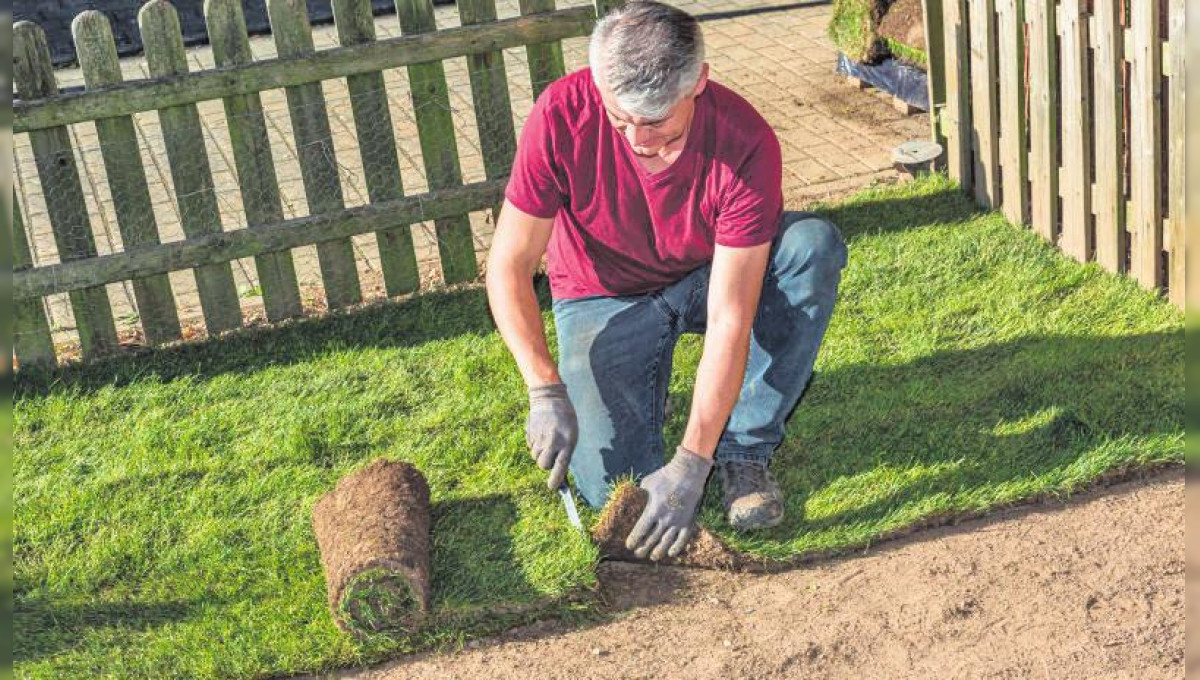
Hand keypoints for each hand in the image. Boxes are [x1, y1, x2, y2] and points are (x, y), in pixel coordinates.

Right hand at [526, 383, 577, 489]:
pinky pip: (530, 447)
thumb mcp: (572, 434)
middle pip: (543, 465)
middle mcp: (552, 441)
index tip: (552, 488)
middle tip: (550, 456)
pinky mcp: (530, 434)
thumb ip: (565, 451)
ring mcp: (540, 437)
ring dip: (540, 453)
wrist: (550, 398)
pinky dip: (535, 444)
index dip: (556, 479)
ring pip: (535, 456)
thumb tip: (558, 471)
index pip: (561, 466)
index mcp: (567, 442)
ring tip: (547, 440)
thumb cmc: (565, 418)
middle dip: (545, 465)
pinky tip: (541, 433)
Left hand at [625, 446, 712, 560]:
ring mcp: (678, 521)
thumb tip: (634, 500)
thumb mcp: (648, 483)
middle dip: (644, 548)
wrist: (688, 472)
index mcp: (653, 509)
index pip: (640, 530)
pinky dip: (677, 547)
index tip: (629, 546)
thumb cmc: (665, 476)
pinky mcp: (689, 520)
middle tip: (638, 554)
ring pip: (666, 542)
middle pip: (652, 539)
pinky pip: (683, 538)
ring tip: (653, 557)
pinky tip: (671, 553)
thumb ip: (641, 494)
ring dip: (658, 551)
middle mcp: (665, 518)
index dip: (634, 540)